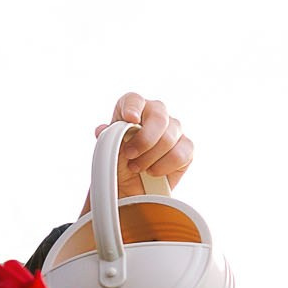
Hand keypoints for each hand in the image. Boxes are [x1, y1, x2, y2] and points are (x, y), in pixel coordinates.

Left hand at [84, 92, 193, 211]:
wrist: (130, 187)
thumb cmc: (118, 163)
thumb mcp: (107, 150)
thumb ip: (106, 137)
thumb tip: (101, 129)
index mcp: (133, 108)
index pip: (134, 100)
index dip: (133, 107)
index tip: (130, 119)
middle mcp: (156, 114)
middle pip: (159, 117)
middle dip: (144, 140)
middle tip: (130, 155)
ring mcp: (174, 129)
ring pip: (169, 138)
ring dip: (149, 157)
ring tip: (137, 167)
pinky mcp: (186, 148)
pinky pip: (180, 154)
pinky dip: (163, 166)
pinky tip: (152, 172)